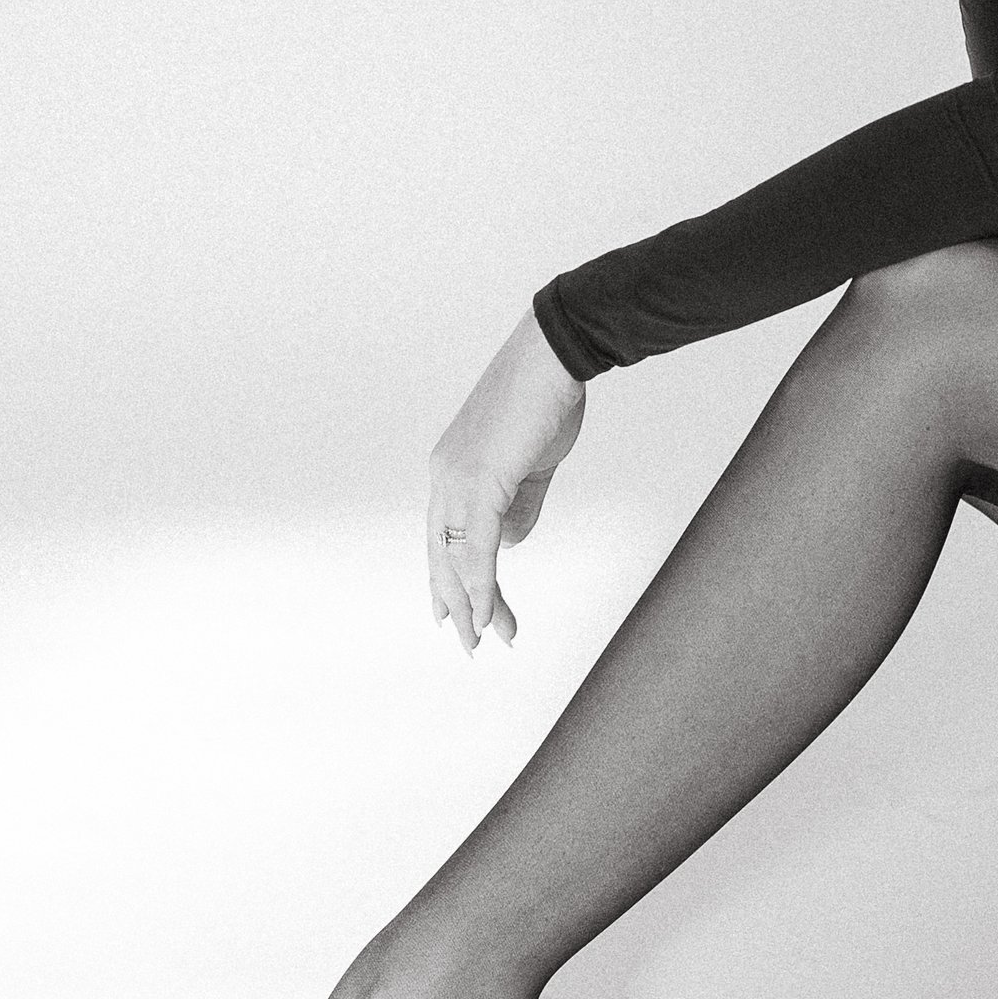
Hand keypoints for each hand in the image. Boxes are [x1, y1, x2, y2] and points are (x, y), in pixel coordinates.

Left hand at [426, 308, 586, 655]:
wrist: (555, 355)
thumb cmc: (549, 397)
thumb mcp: (534, 463)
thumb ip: (520, 505)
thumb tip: (508, 546)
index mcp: (454, 469)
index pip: (444, 537)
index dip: (448, 579)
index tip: (455, 615)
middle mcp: (444, 477)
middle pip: (442, 555)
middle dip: (458, 603)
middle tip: (470, 643)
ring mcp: (456, 479)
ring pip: (454, 558)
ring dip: (470, 604)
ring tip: (482, 640)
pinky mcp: (479, 481)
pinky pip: (475, 547)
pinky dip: (480, 583)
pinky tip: (485, 613)